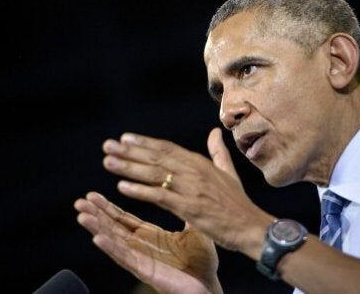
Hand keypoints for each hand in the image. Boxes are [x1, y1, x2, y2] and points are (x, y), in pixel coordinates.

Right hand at [74, 192, 221, 293]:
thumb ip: (184, 210)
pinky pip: (124, 258)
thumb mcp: (192, 229)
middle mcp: (141, 246)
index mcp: (150, 235)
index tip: (92, 195)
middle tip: (80, 201)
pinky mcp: (144, 271)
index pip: (123, 219)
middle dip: (96, 214)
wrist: (210, 285)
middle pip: (113, 228)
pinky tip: (97, 238)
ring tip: (82, 215)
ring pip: (114, 242)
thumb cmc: (203, 261)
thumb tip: (184, 189)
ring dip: (97, 228)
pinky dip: (110, 248)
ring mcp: (141, 259)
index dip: (107, 207)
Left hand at [102, 127, 273, 255]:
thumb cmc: (238, 204)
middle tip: (107, 146)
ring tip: (108, 162)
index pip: (167, 148)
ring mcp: (191, 189)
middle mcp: (194, 172)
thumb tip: (214, 132)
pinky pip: (160, 196)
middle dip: (130, 151)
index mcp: (201, 163)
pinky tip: (122, 187)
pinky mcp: (190, 208)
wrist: (251, 227)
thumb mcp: (229, 173)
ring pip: (155, 174)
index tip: (125, 138)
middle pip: (156, 157)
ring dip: (129, 167)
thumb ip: (218, 152)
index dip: (145, 143)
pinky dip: (140, 191)